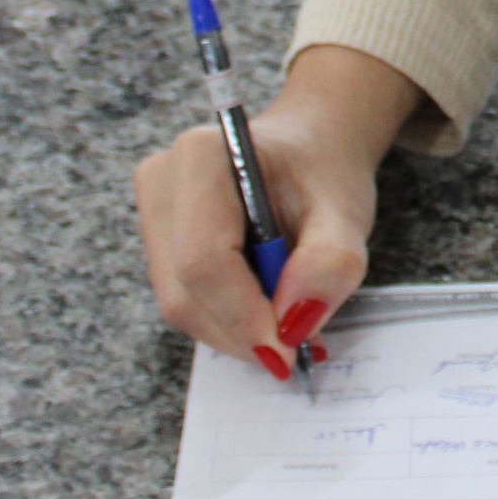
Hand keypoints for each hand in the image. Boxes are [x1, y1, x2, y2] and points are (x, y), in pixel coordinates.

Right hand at [131, 43, 423, 378]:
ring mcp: (151, 213)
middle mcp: (163, 181)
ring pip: (180, 304)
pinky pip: (183, 302)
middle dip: (243, 330)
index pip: (204, 258)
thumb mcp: (346, 212)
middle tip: (297, 343)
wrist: (309, 150)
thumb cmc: (322, 173)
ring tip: (287, 318)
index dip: (243, 315)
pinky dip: (228, 320)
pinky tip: (264, 307)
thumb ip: (330, 263)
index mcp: (203, 155)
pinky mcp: (155, 242)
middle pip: (185, 290)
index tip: (288, 348)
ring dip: (236, 330)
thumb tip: (294, 322)